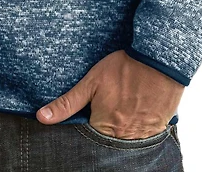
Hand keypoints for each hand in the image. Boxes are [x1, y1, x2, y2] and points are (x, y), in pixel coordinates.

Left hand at [36, 50, 184, 138]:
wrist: (159, 61)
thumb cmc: (124, 68)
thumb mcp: (91, 82)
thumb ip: (67, 103)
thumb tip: (42, 117)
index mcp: (104, 125)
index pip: (88, 138)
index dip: (87, 125)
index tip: (90, 114)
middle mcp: (123, 135)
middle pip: (108, 141)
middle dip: (104, 129)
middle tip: (109, 108)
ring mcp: (142, 134)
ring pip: (126, 140)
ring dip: (121, 128)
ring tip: (122, 108)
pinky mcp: (157, 129)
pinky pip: (144, 137)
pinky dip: (138, 127)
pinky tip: (136, 111)